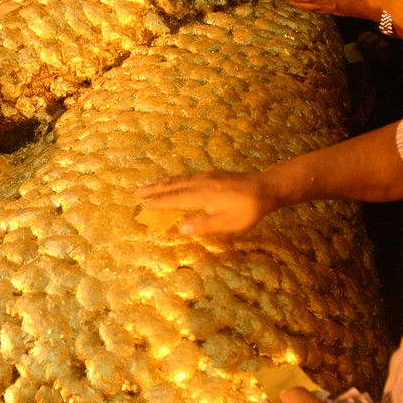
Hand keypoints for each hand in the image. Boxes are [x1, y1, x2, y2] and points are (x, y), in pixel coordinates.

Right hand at [135, 170, 275, 233]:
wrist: (265, 188)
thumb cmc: (247, 210)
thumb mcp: (227, 223)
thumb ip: (203, 225)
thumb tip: (180, 228)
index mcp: (202, 195)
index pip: (175, 199)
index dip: (159, 202)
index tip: (144, 205)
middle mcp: (200, 183)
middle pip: (173, 185)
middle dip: (154, 189)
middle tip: (137, 193)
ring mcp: (206, 176)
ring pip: (179, 179)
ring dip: (162, 183)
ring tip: (149, 185)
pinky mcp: (211, 175)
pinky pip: (186, 176)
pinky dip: (174, 179)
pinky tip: (173, 181)